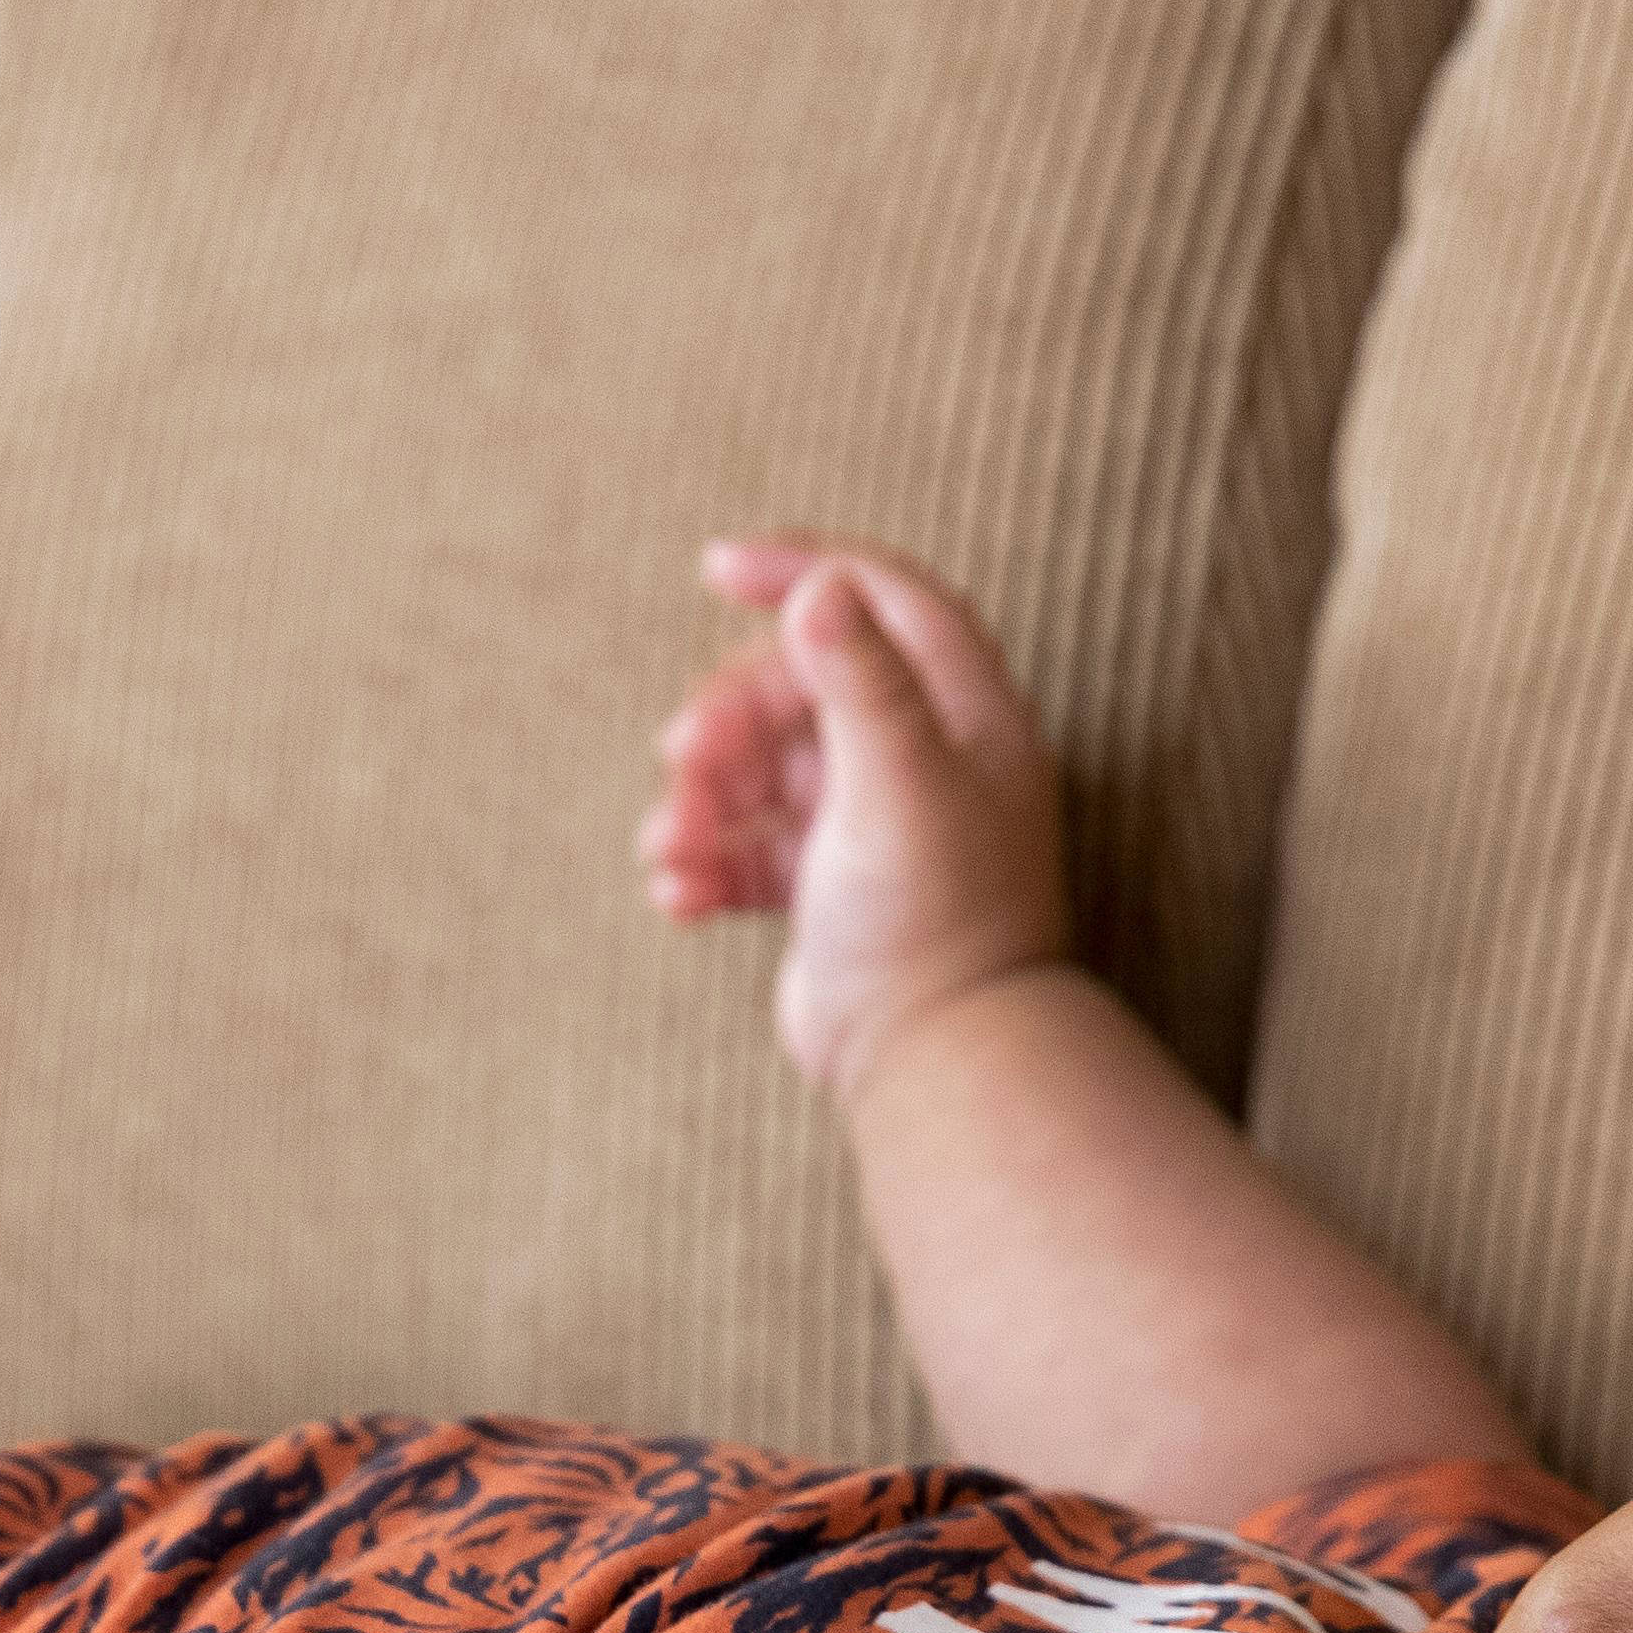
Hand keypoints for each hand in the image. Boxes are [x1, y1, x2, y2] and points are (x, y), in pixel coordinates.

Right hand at [639, 531, 1075, 1103]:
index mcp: (962, 716)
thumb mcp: (897, 779)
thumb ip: (861, 678)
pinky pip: (747, 849)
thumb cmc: (934, 919)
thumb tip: (820, 586)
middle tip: (682, 759)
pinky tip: (679, 898)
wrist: (936, 1064)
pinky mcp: (825, 889)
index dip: (805, 570)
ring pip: (760, 771)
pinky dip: (706, 863)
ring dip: (701, 801)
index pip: (883, 599)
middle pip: (798, 688)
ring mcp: (870, 824)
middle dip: (728, 717)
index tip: (717, 569)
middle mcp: (921, 759)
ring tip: (670, 850)